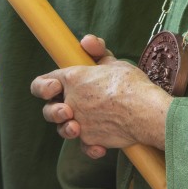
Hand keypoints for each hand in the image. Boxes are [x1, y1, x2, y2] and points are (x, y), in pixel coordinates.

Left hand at [31, 35, 169, 156]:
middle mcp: (71, 102)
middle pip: (50, 111)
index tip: (55, 86)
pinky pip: (84, 146)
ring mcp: (80, 123)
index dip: (45, 86)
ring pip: (64, 130)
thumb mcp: (113, 61)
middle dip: (56, 111)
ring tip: (78, 127)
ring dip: (68, 129)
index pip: (42, 83)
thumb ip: (96, 52)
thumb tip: (86, 42)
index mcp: (72, 79)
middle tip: (67, 110)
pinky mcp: (91, 139)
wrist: (145, 111)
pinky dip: (90, 146)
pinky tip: (99, 145)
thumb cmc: (130, 84)